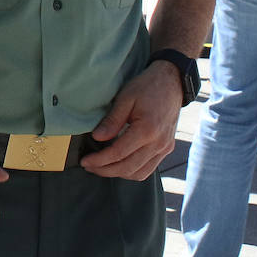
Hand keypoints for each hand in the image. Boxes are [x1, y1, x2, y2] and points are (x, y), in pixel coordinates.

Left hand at [81, 61, 182, 178]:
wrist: (172, 83)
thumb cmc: (147, 87)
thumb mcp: (125, 98)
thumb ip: (112, 121)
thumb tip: (97, 138)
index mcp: (147, 130)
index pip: (118, 153)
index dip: (99, 160)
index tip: (85, 161)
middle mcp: (158, 143)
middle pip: (128, 167)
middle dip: (106, 170)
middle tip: (89, 167)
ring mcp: (165, 148)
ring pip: (140, 173)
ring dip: (119, 173)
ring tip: (101, 167)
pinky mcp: (166, 148)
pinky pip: (149, 168)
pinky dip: (132, 171)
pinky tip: (119, 164)